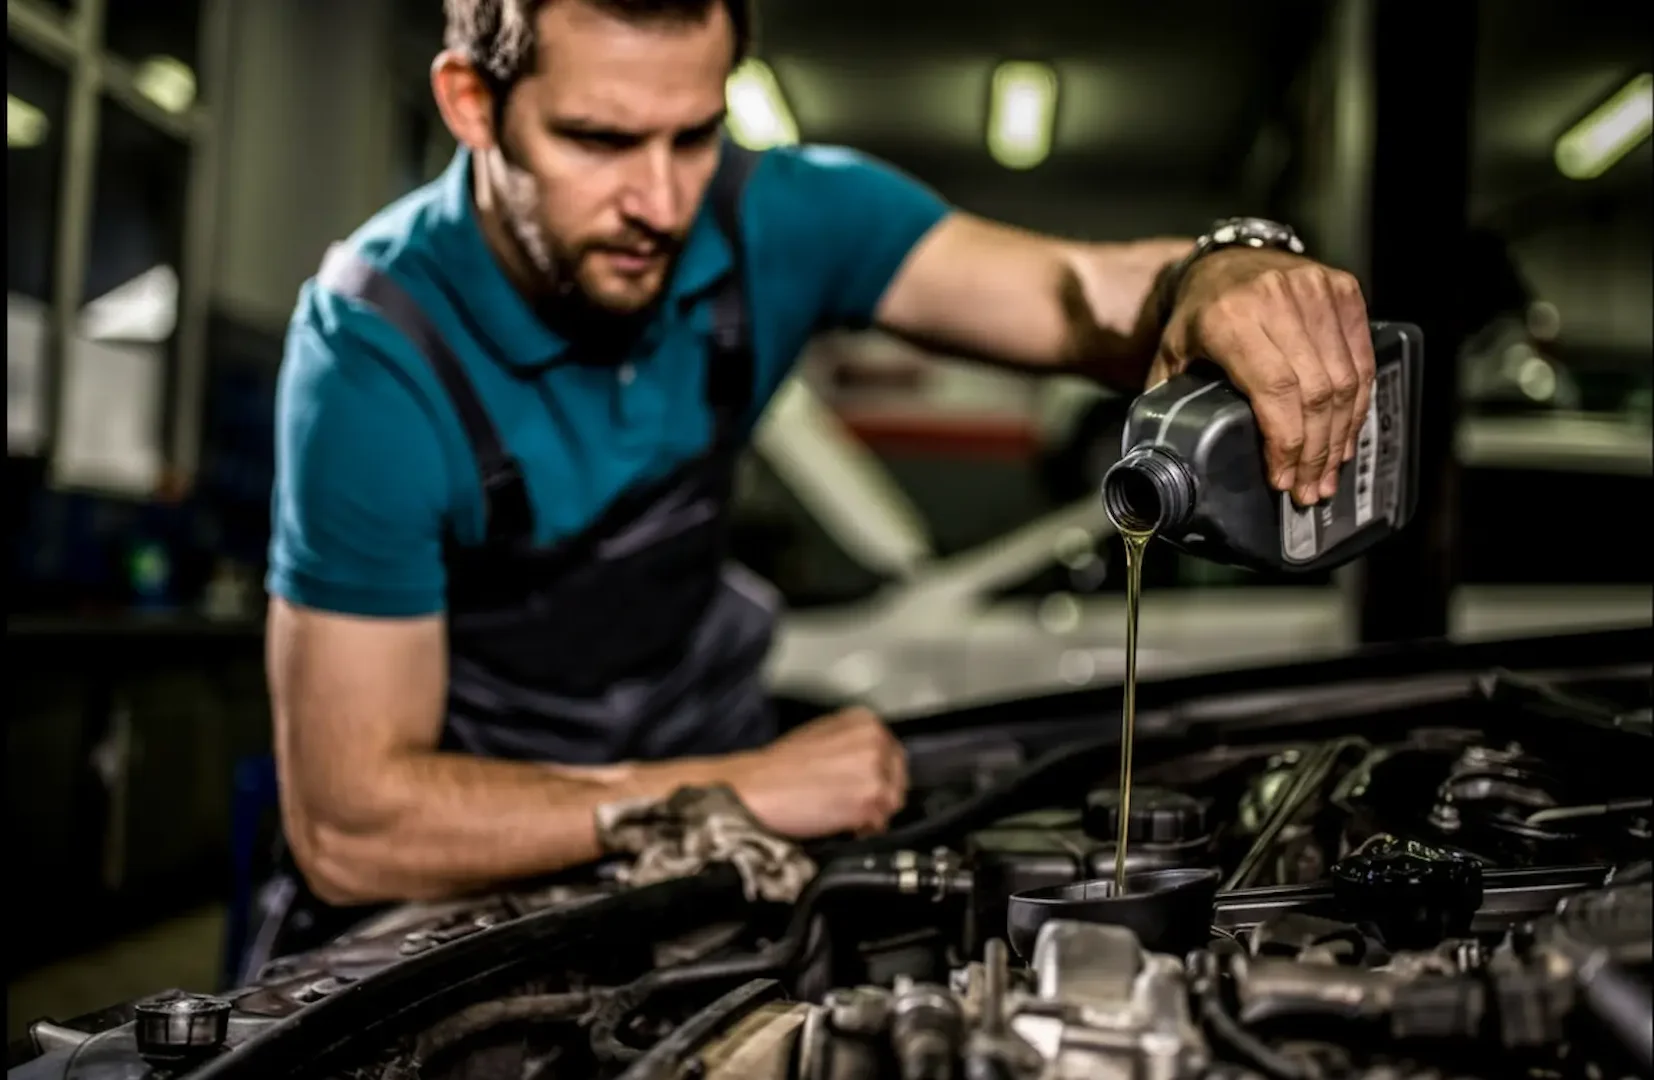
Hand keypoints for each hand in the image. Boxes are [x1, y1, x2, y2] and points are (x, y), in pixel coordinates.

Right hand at [730, 707, 907, 839]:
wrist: (757, 788)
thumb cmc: (779, 766)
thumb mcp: (822, 736)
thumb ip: (854, 744)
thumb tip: (873, 765)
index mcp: (864, 721)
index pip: (893, 753)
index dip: (880, 775)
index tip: (867, 786)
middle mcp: (876, 741)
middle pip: (897, 778)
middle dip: (880, 795)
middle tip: (853, 804)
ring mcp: (876, 770)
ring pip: (892, 802)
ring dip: (872, 814)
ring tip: (842, 814)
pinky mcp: (871, 800)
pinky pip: (880, 823)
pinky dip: (864, 830)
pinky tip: (839, 824)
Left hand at [1147, 248, 1375, 506]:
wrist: (1226, 258)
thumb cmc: (1197, 314)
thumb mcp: (1172, 353)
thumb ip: (1169, 400)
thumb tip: (1165, 460)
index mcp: (1229, 319)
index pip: (1275, 390)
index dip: (1286, 442)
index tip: (1283, 479)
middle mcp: (1277, 300)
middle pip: (1314, 391)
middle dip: (1314, 451)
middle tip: (1309, 489)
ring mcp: (1315, 290)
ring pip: (1344, 378)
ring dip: (1340, 434)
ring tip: (1328, 472)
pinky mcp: (1343, 289)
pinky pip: (1361, 357)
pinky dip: (1358, 402)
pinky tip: (1345, 435)